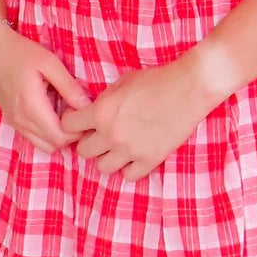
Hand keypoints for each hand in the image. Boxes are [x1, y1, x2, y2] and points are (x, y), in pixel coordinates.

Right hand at [0, 24, 92, 152]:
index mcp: (31, 106)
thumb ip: (69, 86)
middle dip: (69, 135)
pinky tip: (51, 113)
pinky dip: (45, 133)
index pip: (59, 138)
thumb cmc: (20, 53)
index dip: (76, 131)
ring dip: (57, 136)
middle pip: (52, 145)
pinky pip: (32, 138)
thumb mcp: (50, 63)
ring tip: (64, 113)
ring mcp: (15, 122)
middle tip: (75, 113)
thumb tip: (86, 105)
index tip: (81, 113)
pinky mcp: (12, 120)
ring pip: (42, 145)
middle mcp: (21, 120)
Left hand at [59, 53, 218, 182]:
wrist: (188, 88)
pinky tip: (135, 155)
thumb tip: (91, 112)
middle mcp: (111, 134)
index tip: (81, 121)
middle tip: (100, 135)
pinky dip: (130, 167)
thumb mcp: (121, 82)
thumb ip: (103, 100)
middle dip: (89, 142)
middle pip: (83, 152)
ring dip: (107, 157)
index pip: (68, 126)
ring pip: (103, 167)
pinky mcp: (150, 160)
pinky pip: (129, 176)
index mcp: (101, 112)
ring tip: (118, 147)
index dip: (73, 122)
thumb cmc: (155, 80)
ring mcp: (130, 150)